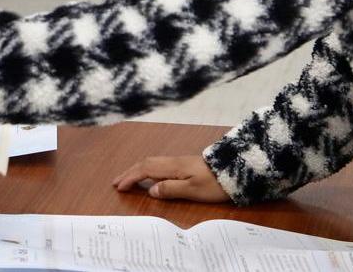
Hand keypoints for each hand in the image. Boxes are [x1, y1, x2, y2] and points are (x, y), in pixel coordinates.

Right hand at [112, 155, 230, 202]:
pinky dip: (148, 170)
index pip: (145, 170)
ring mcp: (180, 162)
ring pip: (152, 163)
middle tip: (116, 182)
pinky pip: (159, 165)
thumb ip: (171, 189)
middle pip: (146, 163)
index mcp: (173, 167)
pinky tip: (150, 177)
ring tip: (128, 179)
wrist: (236, 171)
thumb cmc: (215, 183)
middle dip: (129, 172)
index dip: (130, 177)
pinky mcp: (186, 164)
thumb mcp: (193, 190)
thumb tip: (151, 190)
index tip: (118, 187)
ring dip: (138, 170)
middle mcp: (173, 161)